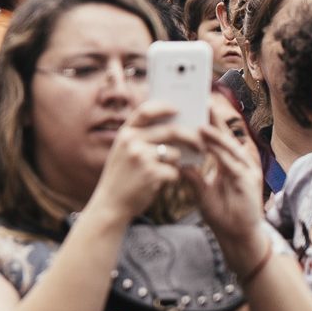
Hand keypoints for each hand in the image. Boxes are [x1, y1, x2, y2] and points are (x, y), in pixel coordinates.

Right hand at [89, 101, 199, 221]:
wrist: (110, 204)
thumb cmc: (123, 176)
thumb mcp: (124, 152)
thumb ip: (141, 137)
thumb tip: (176, 125)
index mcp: (125, 133)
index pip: (146, 110)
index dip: (163, 107)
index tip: (177, 109)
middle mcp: (131, 141)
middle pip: (171, 131)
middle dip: (191, 137)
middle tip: (200, 144)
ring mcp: (140, 157)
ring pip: (175, 153)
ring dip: (176, 163)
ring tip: (163, 172)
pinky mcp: (151, 174)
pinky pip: (175, 171)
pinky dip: (172, 177)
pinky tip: (159, 183)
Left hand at [191, 110, 270, 257]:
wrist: (237, 235)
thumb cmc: (222, 213)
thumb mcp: (201, 191)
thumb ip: (192, 175)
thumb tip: (176, 161)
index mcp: (230, 163)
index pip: (218, 138)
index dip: (209, 122)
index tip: (195, 106)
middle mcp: (240, 163)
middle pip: (227, 136)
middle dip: (214, 119)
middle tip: (201, 101)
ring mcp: (247, 171)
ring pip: (230, 147)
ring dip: (216, 134)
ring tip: (201, 120)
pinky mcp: (248, 181)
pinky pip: (233, 163)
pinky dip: (221, 153)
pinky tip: (209, 144)